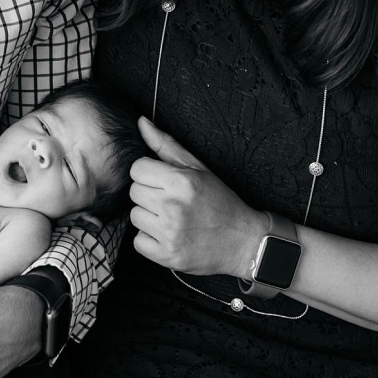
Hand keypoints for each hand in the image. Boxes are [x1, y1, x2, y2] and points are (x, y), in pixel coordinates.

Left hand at [130, 117, 265, 277]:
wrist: (243, 242)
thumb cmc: (219, 201)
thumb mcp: (197, 168)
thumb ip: (165, 145)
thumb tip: (140, 122)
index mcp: (181, 181)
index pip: (137, 168)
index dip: (149, 174)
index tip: (164, 181)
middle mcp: (173, 206)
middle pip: (134, 192)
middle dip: (149, 195)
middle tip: (171, 201)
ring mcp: (169, 233)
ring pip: (134, 216)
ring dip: (149, 218)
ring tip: (172, 218)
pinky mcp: (166, 255)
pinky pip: (138, 242)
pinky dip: (150, 240)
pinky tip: (169, 235)